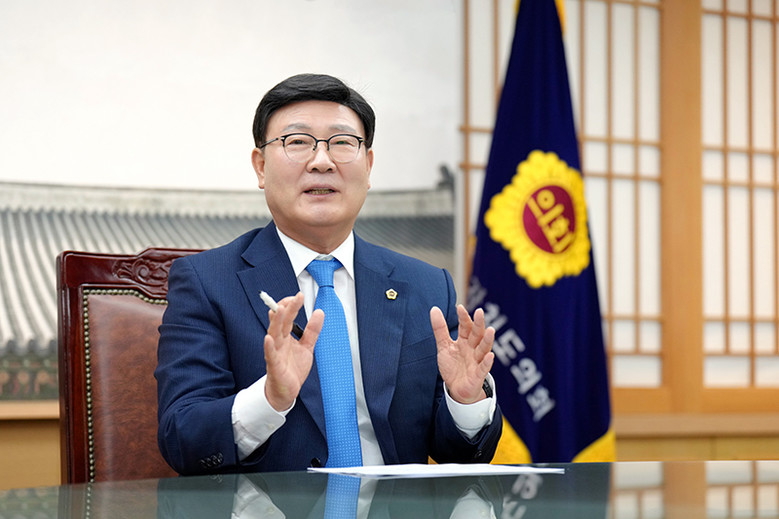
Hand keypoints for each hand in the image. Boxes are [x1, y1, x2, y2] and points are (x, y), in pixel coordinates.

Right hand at [263, 292, 323, 411]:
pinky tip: (268, 338)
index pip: (286, 316)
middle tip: (295, 298)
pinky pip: (270, 354)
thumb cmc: (293, 368)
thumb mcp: (307, 347)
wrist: (287, 390)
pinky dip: (269, 346)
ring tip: (279, 309)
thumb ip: (312, 330)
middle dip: (287, 309)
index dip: (291, 306)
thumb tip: (319, 313)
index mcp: (286, 336)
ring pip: (274, 334)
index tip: (299, 296)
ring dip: (276, 321)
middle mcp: (279, 342)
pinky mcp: (274, 365)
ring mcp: (275, 352)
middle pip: (281, 322)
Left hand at [430, 305, 494, 404]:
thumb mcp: (444, 346)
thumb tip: (434, 309)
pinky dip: (487, 362)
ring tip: (491, 330)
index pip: (465, 327)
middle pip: (477, 335)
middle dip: (478, 324)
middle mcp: (472, 349)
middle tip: (480, 312)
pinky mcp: (478, 375)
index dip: (463, 318)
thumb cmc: (453, 366)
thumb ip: (440, 329)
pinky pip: (483, 368)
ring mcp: (476, 361)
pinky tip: (490, 356)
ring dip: (487, 340)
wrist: (456, 389)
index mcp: (465, 341)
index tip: (459, 307)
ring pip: (484, 349)